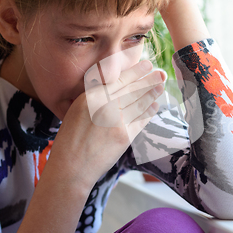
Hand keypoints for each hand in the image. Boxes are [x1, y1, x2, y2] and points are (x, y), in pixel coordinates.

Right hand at [47, 60, 165, 187]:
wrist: (71, 167)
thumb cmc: (71, 139)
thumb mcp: (77, 110)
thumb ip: (96, 97)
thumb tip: (117, 86)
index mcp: (91, 96)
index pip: (119, 79)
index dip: (136, 71)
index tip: (147, 65)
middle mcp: (105, 105)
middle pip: (133, 89)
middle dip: (149, 80)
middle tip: (160, 73)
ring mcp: (117, 121)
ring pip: (140, 103)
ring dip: (152, 93)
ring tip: (161, 86)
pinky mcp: (125, 136)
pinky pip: (141, 120)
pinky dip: (149, 112)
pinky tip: (154, 106)